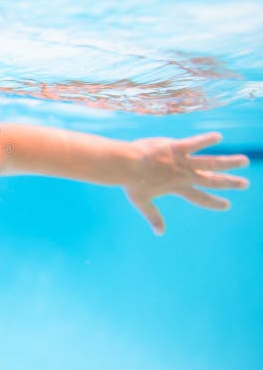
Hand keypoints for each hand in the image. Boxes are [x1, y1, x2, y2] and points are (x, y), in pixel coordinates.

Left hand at [123, 132, 249, 235]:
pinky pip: (194, 143)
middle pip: (211, 180)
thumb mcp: (142, 202)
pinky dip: (206, 140)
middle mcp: (184, 176)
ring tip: (244, 160)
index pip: (200, 198)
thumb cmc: (130, 182)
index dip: (213, 202)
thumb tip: (159, 233)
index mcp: (177, 188)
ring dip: (228, 162)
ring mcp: (182, 162)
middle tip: (245, 184)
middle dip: (229, 183)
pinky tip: (218, 136)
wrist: (125, 165)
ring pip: (211, 162)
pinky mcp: (176, 148)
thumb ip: (153, 216)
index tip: (226, 205)